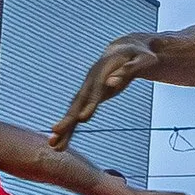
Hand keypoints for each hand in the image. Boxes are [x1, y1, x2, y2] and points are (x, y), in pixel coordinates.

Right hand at [52, 35, 160, 150]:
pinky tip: (61, 144)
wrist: (125, 49)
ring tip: (52, 145)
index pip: (96, 90)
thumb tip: (112, 82)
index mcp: (104, 72)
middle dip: (68, 118)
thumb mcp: (142, 59)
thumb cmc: (139, 54)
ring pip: (74, 111)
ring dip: (64, 128)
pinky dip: (70, 129)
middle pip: (78, 102)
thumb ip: (128, 70)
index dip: (90, 104)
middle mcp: (91, 82)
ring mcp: (88, 90)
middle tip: (55, 132)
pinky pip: (77, 115)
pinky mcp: (89, 98)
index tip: (83, 119)